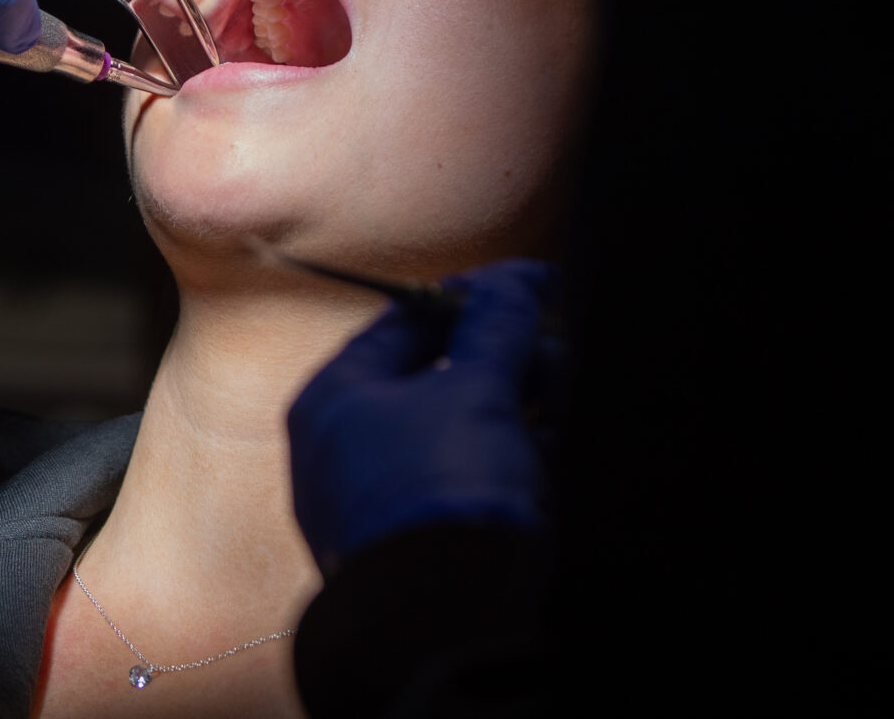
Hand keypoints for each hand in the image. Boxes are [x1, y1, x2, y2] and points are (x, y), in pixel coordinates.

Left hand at [287, 260, 556, 571]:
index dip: (471, 300)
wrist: (448, 616)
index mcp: (331, 400)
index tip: (529, 291)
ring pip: (457, 437)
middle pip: (435, 381)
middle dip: (506, 367)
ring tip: (561, 413)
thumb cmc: (445, 488)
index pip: (402, 323)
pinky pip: (466, 491)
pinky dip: (510, 473)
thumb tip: (519, 277)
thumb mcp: (478, 388)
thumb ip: (498, 323)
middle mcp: (342, 452)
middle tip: (557, 359)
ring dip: (518, 418)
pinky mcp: (415, 551)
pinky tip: (551, 468)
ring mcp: (376, 506)